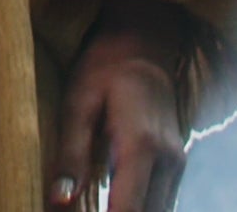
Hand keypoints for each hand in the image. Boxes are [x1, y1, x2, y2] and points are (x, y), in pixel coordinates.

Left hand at [50, 0, 188, 211]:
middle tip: (79, 211)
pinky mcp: (176, 163)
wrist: (143, 42)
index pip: (128, 211)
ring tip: (97, 206)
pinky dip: (138, 209)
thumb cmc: (103, 67)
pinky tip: (112, 204)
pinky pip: (161, 202)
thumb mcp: (77, 102)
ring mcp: (177, 163)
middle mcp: (168, 159)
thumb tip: (59, 202)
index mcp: (141, 145)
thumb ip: (71, 154)